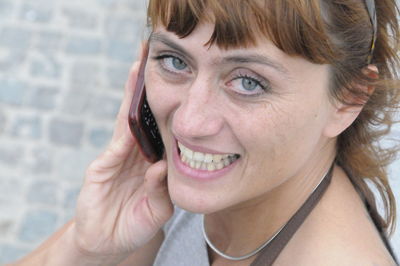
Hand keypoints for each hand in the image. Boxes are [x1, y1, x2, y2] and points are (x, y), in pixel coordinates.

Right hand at [71, 55, 172, 258]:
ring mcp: (117, 158)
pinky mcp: (101, 168)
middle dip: (148, 88)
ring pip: (127, 121)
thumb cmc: (135, 223)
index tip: (180, 81)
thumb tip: (163, 165)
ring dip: (133, 95)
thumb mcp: (158, 210)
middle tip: (155, 57)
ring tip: (139, 66)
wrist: (108, 243)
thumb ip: (162, 189)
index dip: (168, 106)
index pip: (161, 128)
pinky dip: (125, 128)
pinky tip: (132, 106)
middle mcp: (135, 154)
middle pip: (143, 115)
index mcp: (151, 161)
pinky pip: (117, 146)